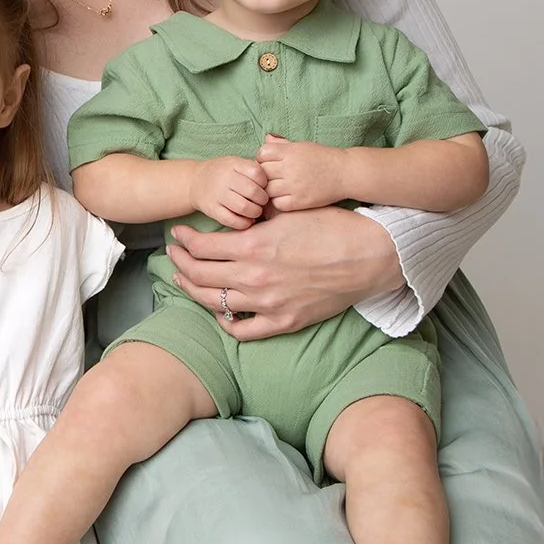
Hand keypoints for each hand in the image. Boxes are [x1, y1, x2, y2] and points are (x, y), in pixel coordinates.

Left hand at [167, 205, 404, 338]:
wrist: (370, 256)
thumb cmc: (332, 227)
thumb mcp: (287, 213)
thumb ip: (254, 221)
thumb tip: (231, 219)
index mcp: (253, 245)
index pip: (202, 245)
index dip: (185, 239)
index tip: (179, 234)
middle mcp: (254, 276)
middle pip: (200, 274)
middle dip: (180, 262)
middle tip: (174, 254)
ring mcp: (267, 303)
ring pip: (213, 302)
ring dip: (192, 289)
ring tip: (184, 279)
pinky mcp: (283, 322)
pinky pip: (242, 330)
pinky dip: (225, 321)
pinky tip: (220, 310)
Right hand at [190, 156, 268, 228]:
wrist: (195, 181)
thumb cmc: (224, 173)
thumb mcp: (236, 163)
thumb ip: (253, 170)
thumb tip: (275, 183)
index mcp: (233, 164)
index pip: (257, 173)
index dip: (265, 182)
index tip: (263, 186)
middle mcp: (224, 179)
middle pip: (252, 191)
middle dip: (263, 199)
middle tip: (262, 201)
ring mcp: (217, 195)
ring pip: (244, 207)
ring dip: (255, 212)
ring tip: (256, 211)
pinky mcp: (212, 210)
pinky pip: (232, 220)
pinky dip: (243, 223)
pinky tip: (247, 220)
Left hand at [257, 134, 348, 211]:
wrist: (347, 173)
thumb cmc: (324, 158)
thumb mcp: (303, 146)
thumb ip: (283, 144)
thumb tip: (266, 138)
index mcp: (291, 151)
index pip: (262, 153)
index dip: (263, 158)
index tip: (269, 162)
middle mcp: (291, 168)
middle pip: (262, 172)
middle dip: (264, 174)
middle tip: (272, 177)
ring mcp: (295, 186)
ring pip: (267, 190)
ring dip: (269, 190)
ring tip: (277, 188)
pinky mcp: (300, 201)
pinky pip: (277, 204)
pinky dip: (278, 202)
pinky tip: (284, 197)